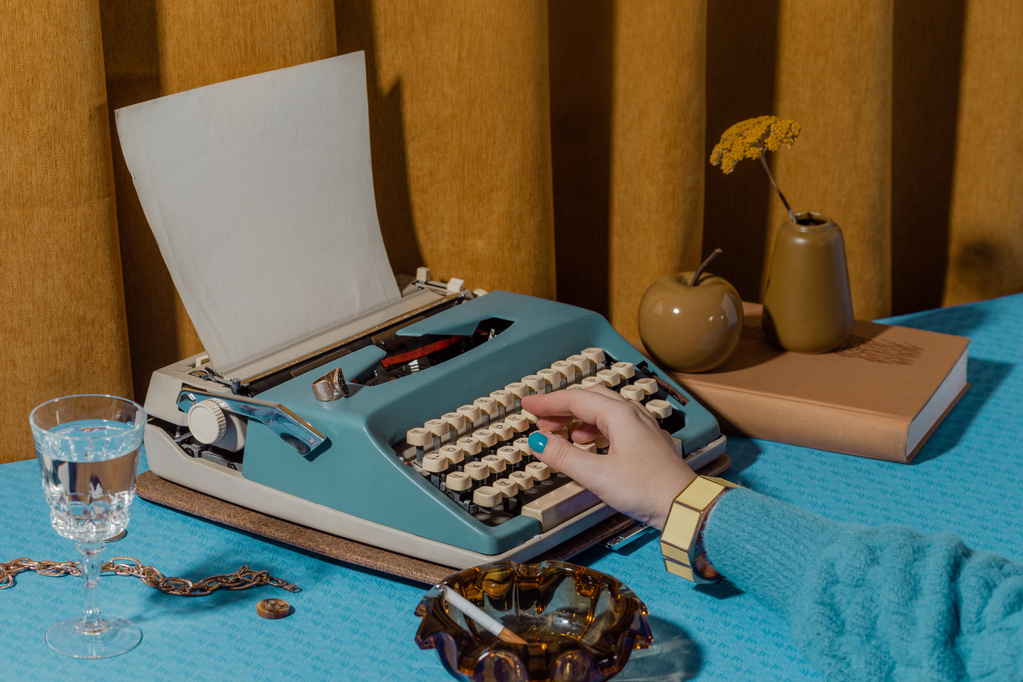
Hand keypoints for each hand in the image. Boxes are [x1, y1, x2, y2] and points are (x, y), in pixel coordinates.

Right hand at [521, 386, 696, 529]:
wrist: (684, 506)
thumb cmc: (647, 489)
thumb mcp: (597, 474)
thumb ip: (564, 456)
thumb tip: (538, 441)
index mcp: (620, 415)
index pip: (576, 399)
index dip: (548, 402)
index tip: (528, 404)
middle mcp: (633, 415)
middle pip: (591, 399)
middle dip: (563, 407)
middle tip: (541, 419)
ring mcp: (643, 427)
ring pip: (604, 411)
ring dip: (579, 418)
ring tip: (560, 433)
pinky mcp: (647, 443)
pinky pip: (615, 424)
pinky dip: (595, 429)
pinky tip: (588, 444)